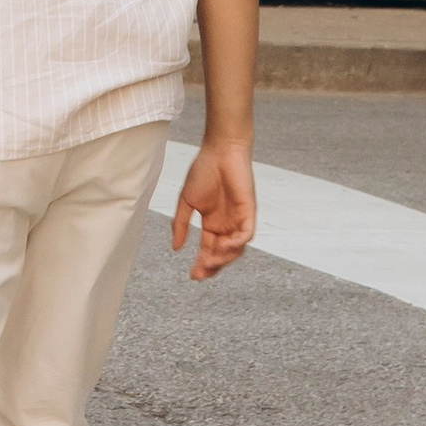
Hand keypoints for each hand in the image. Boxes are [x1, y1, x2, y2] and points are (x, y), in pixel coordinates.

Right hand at [171, 134, 254, 280]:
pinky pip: (246, 234)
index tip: (192, 275)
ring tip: (209, 261)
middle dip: (212, 267)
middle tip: (200, 274)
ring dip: (223, 258)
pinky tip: (223, 246)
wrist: (220, 150)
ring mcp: (239, 219)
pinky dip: (236, 244)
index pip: (209, 250)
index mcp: (213, 223)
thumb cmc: (204, 171)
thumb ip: (181, 224)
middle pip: (223, 254)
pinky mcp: (249, 212)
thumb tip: (176, 248)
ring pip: (235, 249)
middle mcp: (227, 225)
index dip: (202, 264)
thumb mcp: (186, 201)